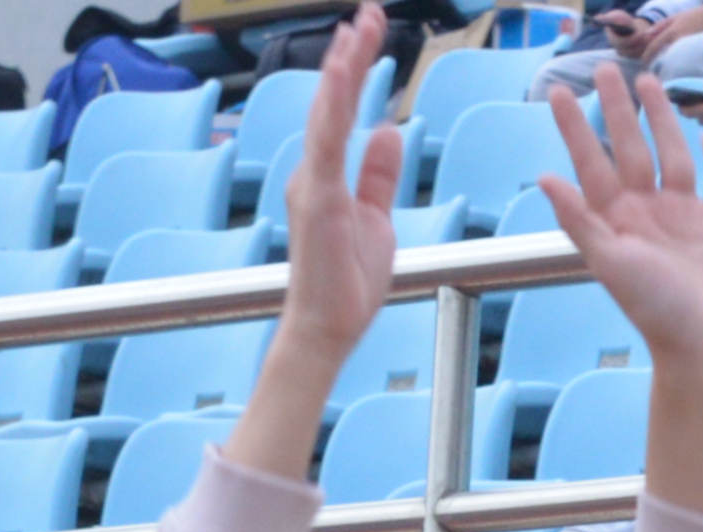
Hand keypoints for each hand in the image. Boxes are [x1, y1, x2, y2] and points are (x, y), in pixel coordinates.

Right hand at [273, 7, 401, 361]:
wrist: (326, 329)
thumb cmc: (347, 284)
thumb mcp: (377, 219)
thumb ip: (379, 175)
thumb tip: (390, 131)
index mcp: (327, 175)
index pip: (344, 112)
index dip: (356, 71)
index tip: (369, 35)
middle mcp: (312, 171)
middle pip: (332, 102)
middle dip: (351, 56)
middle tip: (368, 13)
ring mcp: (311, 182)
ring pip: (326, 114)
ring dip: (342, 69)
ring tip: (356, 28)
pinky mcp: (318, 198)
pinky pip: (327, 142)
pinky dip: (334, 105)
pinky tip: (343, 75)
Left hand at [540, 56, 702, 370]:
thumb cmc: (654, 307)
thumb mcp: (610, 261)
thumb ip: (579, 219)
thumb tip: (544, 178)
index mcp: (616, 220)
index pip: (590, 163)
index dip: (575, 129)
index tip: (561, 93)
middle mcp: (646, 212)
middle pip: (629, 148)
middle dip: (618, 110)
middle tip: (606, 70)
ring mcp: (683, 215)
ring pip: (671, 155)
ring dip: (662, 121)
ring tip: (652, 85)